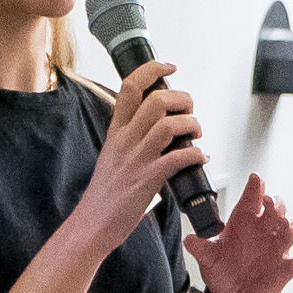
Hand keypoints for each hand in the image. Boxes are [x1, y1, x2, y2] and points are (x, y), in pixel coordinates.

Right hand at [74, 64, 214, 249]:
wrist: (92, 224)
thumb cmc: (105, 194)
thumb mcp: (112, 155)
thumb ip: (131, 138)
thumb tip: (161, 127)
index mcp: (116, 132)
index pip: (130, 87)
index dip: (152, 70)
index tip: (169, 67)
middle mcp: (125, 141)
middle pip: (157, 100)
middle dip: (182, 100)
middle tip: (189, 111)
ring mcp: (136, 159)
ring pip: (170, 125)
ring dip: (192, 125)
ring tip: (196, 134)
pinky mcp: (147, 180)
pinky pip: (178, 157)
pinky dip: (196, 154)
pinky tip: (200, 158)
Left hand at [193, 176, 292, 292]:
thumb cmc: (223, 269)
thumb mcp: (208, 257)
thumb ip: (200, 247)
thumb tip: (189, 239)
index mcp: (245, 222)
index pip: (252, 199)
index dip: (256, 188)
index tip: (255, 179)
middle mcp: (263, 231)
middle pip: (276, 210)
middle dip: (276, 203)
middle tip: (269, 202)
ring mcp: (276, 249)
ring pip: (290, 231)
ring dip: (290, 226)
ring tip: (285, 224)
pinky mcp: (283, 269)